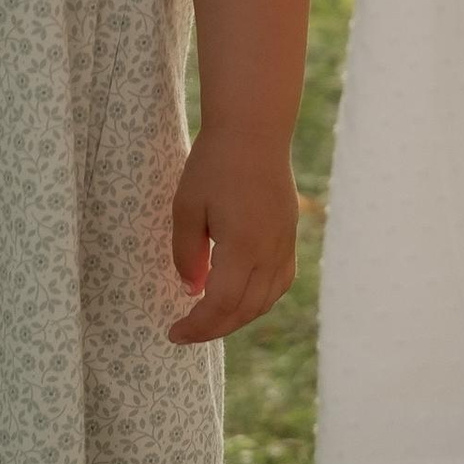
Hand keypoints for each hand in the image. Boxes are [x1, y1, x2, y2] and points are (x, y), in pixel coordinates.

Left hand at [166, 125, 298, 343]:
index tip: (173, 334)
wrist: (254, 129)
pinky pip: (279, 281)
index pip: (220, 305)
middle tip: (186, 332)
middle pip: (244, 310)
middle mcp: (270, 252)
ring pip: (265, 300)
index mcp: (243, 247)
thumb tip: (192, 290)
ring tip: (210, 318)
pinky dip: (259, 299)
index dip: (197, 327)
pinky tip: (241, 297)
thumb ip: (186, 253)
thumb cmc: (214, 163)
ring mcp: (284, 244)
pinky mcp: (289, 234)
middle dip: (214, 328)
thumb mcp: (186, 206)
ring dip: (237, 317)